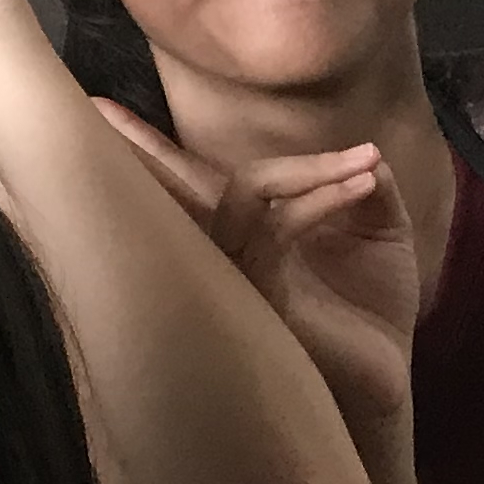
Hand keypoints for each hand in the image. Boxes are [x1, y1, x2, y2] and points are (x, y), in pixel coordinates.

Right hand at [93, 106, 415, 437]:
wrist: (387, 377)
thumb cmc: (372, 311)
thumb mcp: (377, 230)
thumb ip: (361, 184)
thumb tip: (366, 152)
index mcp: (240, 230)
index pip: (182, 181)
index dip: (140, 145)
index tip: (96, 108)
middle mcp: (223, 249)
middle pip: (171, 186)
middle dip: (138, 145)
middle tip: (99, 106)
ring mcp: (236, 272)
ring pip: (242, 191)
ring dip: (302, 167)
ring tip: (361, 161)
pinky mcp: (260, 295)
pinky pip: (274, 228)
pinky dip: (318, 198)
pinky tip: (359, 186)